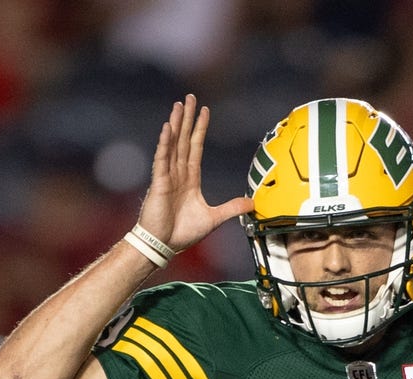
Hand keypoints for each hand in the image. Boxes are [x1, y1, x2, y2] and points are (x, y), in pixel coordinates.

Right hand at [137, 94, 252, 252]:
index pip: (195, 147)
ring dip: (176, 124)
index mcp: (190, 178)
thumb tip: (252, 203)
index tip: (204, 111)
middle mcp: (178, 173)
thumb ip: (232, 208)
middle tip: (190, 97)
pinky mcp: (159, 183)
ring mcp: (167, 176)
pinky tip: (168, 128)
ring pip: (173, 144)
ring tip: (179, 105)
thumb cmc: (182, 233)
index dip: (199, 129)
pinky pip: (162, 159)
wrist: (164, 245)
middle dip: (187, 118)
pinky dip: (165, 143)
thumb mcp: (214, 218)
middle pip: (183, 139)